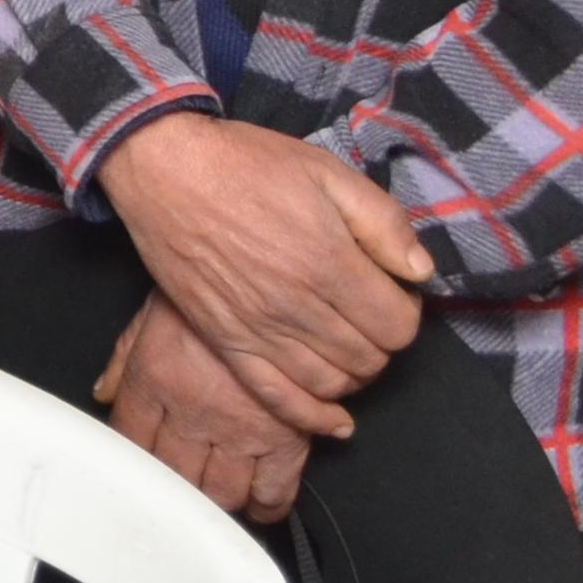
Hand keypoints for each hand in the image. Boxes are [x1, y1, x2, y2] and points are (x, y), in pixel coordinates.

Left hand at [98, 294, 316, 519]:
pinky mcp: (286, 437)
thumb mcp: (154, 312)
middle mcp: (192, 412)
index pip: (129, 440)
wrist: (272, 275)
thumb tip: (104, 394)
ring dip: (214, 501)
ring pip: (219, 493)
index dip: (133, 460)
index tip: (141, 467)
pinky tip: (259, 503)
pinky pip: (275, 492)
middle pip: (172, 477)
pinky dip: (266, 505)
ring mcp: (240, 429)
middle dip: (173, 489)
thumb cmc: (212, 288)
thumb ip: (124, 359)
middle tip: (181, 486)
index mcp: (154, 380)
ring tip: (215, 494)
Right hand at [99, 114, 432, 422]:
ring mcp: (260, 331)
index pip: (399, 326)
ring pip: (332, 384)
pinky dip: (313, 417)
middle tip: (367, 312)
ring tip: (346, 343)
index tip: (391, 290)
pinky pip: (278, 398)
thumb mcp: (326, 172)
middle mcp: (299, 309)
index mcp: (330, 265)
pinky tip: (335, 419)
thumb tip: (420, 271)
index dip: (405, 310)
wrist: (162, 168)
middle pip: (369, 359)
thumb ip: (383, 221)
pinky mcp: (227, 341)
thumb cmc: (245, 164)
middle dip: (381, 341)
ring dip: (353, 373)